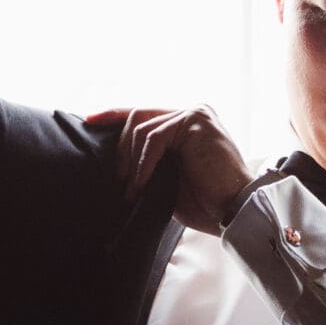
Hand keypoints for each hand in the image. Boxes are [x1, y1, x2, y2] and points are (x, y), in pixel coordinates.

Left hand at [84, 105, 257, 236]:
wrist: (234, 212)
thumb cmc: (206, 202)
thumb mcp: (167, 178)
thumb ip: (149, 161)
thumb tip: (116, 162)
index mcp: (187, 124)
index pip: (144, 112)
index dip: (114, 114)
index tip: (91, 120)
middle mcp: (192, 113)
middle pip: (138, 117)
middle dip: (121, 150)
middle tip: (118, 181)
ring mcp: (195, 114)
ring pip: (143, 128)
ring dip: (132, 163)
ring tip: (132, 190)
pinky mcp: (195, 121)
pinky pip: (154, 137)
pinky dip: (143, 162)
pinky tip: (142, 183)